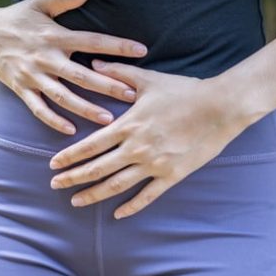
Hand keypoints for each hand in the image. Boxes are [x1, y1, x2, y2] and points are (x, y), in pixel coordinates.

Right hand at [0, 0, 148, 134]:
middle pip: (81, 75)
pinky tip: (71, 130)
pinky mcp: (20, 88)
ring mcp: (32, 75)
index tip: (142, 50)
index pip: (92, 41)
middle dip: (107, 86)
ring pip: (62, 96)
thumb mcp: (39, 4)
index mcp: (55, 36)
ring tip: (107, 119)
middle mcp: (46, 57)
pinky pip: (38, 108)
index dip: (117, 45)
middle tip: (131, 96)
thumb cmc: (15, 17)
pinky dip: (53, 120)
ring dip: (85, 108)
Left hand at [48, 59, 248, 218]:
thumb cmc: (184, 90)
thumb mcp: (147, 79)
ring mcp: (154, 164)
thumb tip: (94, 62)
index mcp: (128, 125)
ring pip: (117, 185)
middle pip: (97, 168)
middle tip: (54, 185)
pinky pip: (148, 195)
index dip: (69, 156)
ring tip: (75, 201)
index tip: (52, 164)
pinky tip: (117, 214)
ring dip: (94, 194)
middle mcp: (137, 148)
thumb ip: (118, 73)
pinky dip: (131, 206)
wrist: (222, 107)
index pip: (90, 145)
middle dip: (73, 178)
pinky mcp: (173, 175)